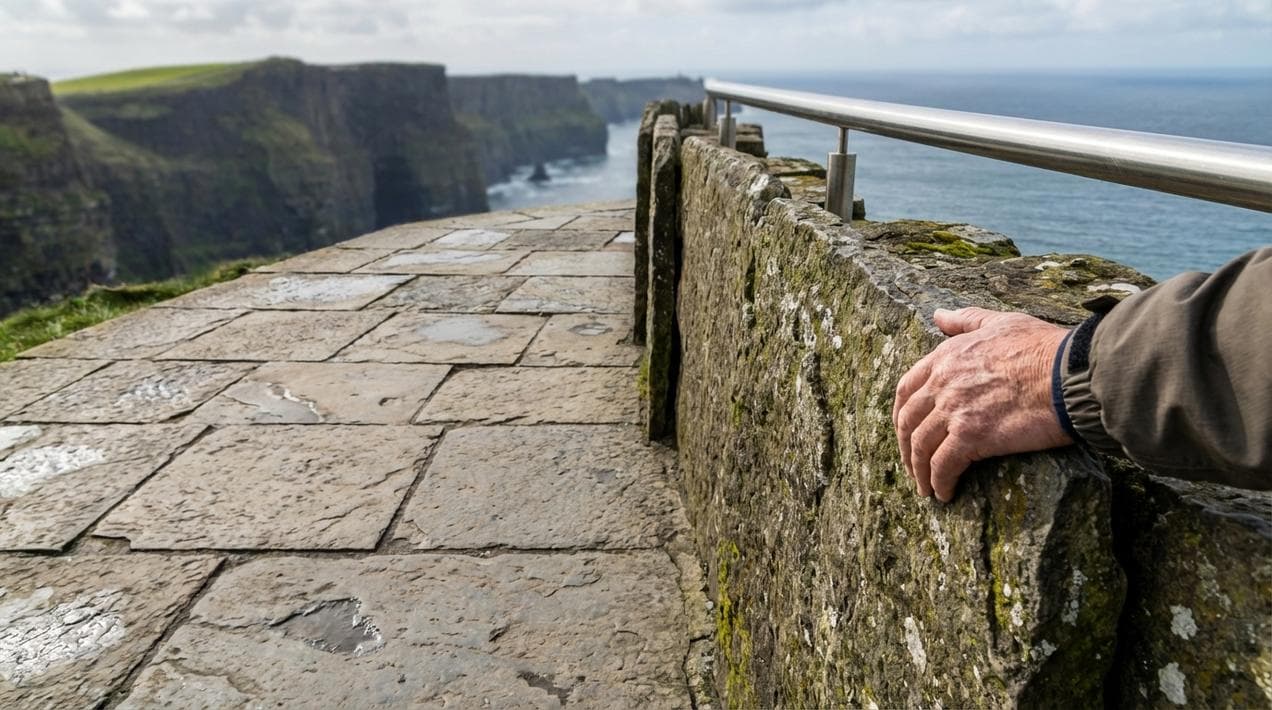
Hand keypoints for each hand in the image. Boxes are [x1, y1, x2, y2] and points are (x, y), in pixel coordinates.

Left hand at [892, 307, 1072, 501]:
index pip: (906, 389)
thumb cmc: (1044, 348)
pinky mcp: (970, 435)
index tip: (904, 431)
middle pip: (907, 421)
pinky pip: (943, 465)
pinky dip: (940, 482)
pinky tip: (946, 494)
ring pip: (920, 447)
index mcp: (945, 357)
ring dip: (920, 472)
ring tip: (927, 489)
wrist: (1069, 375)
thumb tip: (938, 315)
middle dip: (905, 447)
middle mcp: (942, 382)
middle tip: (912, 467)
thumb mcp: (1001, 322)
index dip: (900, 414)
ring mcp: (953, 409)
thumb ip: (967, 320)